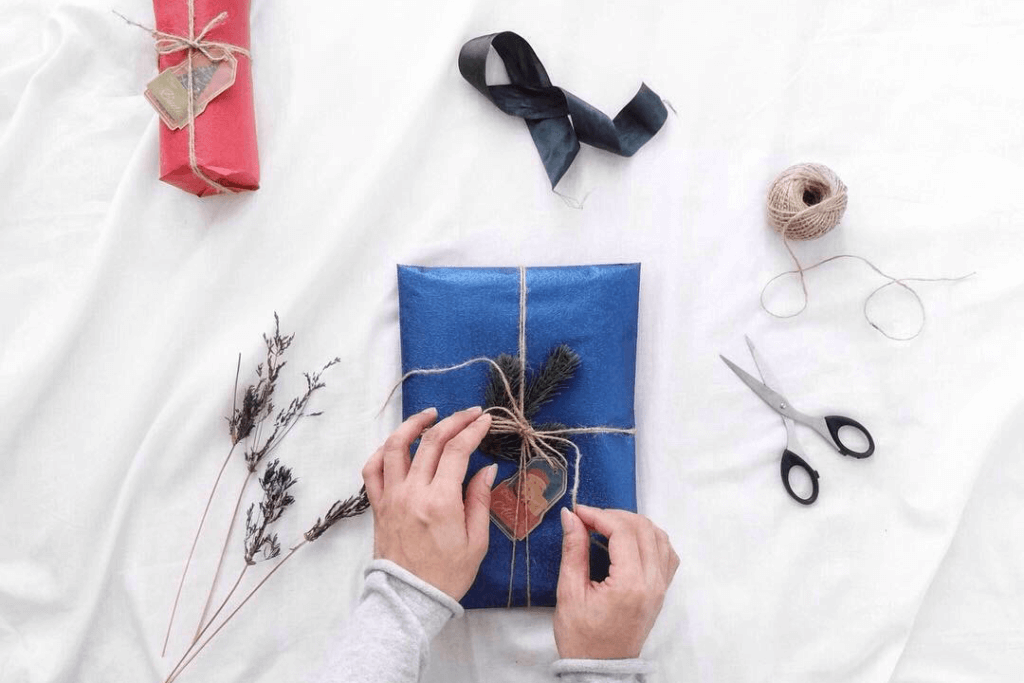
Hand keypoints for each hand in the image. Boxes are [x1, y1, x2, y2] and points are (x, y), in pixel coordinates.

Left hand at [362, 406, 496, 599]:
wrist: (410, 599)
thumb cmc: (447, 575)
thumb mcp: (476, 541)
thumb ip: (479, 500)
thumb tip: (486, 469)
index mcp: (440, 502)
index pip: (457, 451)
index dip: (473, 430)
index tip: (485, 420)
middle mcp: (412, 492)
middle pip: (431, 441)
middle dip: (453, 421)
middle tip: (470, 413)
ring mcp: (391, 496)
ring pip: (395, 446)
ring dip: (413, 424)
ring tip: (430, 415)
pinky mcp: (377, 505)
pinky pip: (372, 469)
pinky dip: (382, 451)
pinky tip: (397, 444)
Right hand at [553, 505, 678, 659]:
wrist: (599, 669)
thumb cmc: (581, 638)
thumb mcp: (569, 593)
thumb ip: (573, 550)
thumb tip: (571, 516)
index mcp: (630, 585)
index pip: (623, 532)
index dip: (599, 515)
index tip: (579, 513)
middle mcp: (652, 584)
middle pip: (643, 528)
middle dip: (614, 515)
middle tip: (589, 518)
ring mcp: (661, 588)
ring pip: (659, 536)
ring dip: (634, 524)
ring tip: (607, 526)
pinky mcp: (662, 591)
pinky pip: (667, 553)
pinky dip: (650, 538)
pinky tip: (629, 540)